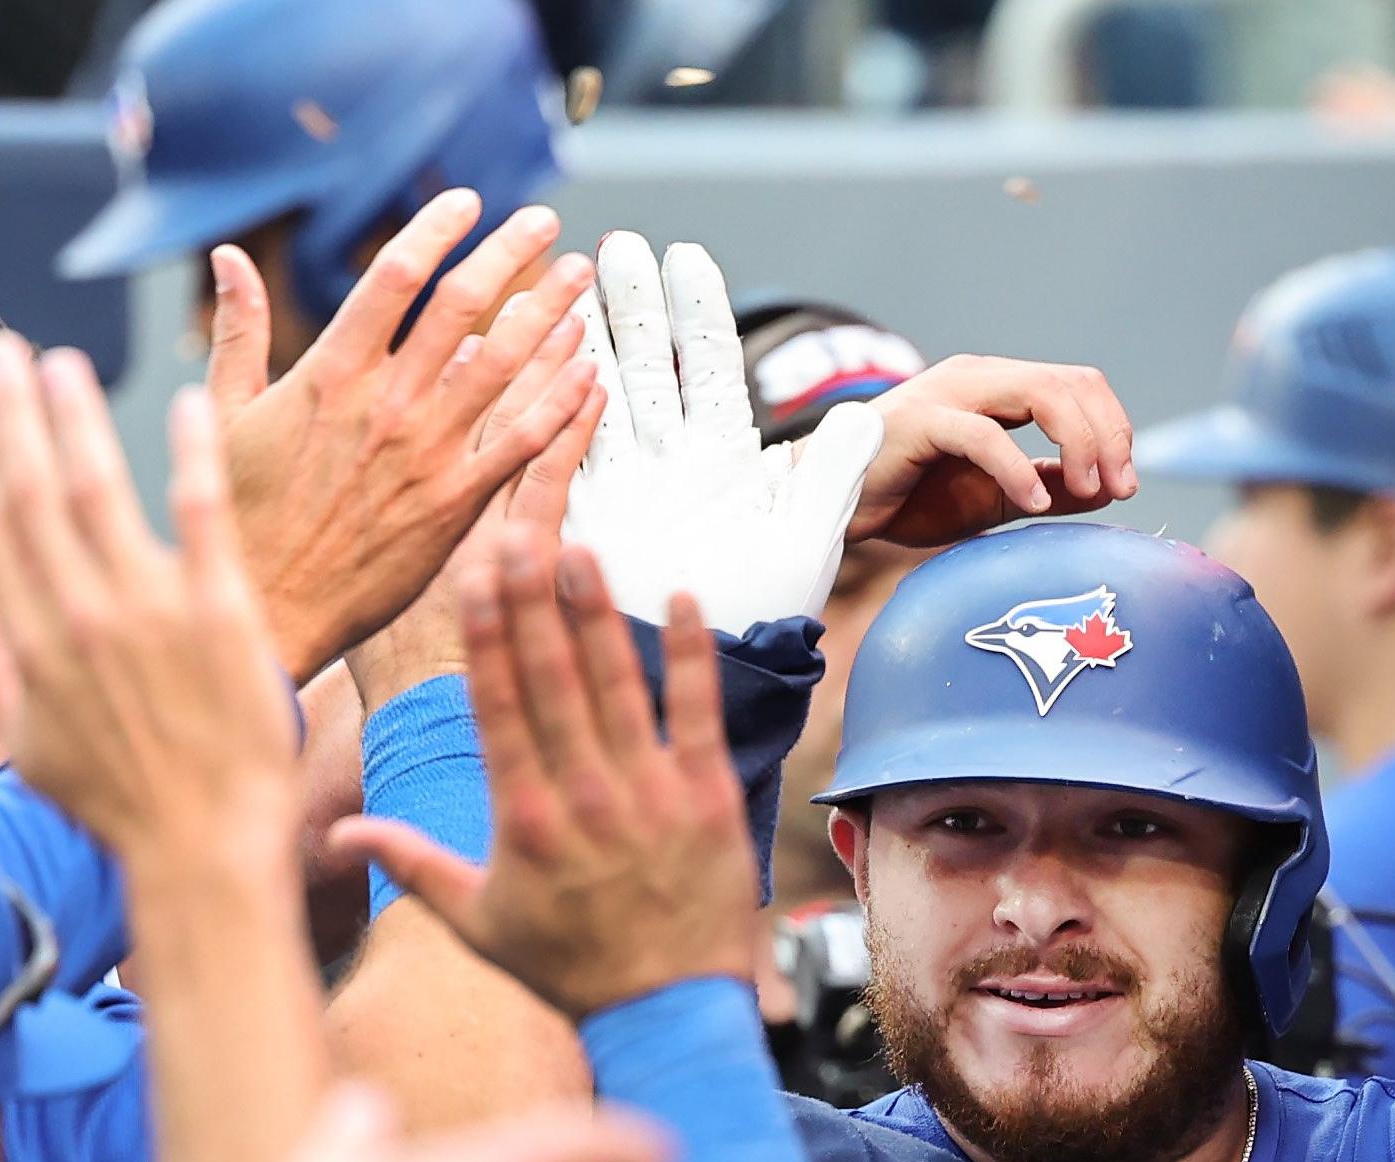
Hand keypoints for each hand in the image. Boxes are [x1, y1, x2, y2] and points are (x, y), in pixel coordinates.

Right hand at [0, 336, 298, 858]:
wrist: (205, 847)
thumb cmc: (119, 807)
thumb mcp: (30, 750)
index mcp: (34, 644)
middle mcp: (81, 616)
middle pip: (35, 492)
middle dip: (13, 413)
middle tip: (5, 350)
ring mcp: (151, 612)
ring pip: (102, 490)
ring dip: (78, 418)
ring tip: (64, 362)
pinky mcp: (221, 616)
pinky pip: (203, 518)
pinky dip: (193, 456)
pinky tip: (192, 402)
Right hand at [217, 192, 599, 681]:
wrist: (268, 606)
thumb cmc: (237, 512)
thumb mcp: (225, 413)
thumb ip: (241, 331)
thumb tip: (230, 257)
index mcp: (328, 373)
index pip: (394, 276)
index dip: (436, 230)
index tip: (468, 202)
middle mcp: (385, 403)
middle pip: (463, 306)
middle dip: (511, 254)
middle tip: (548, 223)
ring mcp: (426, 453)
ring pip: (504, 366)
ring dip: (550, 315)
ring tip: (581, 281)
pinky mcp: (455, 504)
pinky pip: (521, 442)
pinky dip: (559, 402)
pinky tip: (587, 372)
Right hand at [332, 529, 761, 1020]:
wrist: (667, 1012)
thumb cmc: (570, 967)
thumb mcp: (477, 923)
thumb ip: (410, 864)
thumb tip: (333, 838)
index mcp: (523, 819)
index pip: (497, 708)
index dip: (486, 638)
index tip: (474, 578)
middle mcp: (583, 797)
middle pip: (553, 681)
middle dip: (534, 604)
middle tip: (519, 537)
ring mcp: (649, 794)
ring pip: (618, 685)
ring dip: (598, 613)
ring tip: (580, 549)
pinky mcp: (708, 798)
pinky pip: (698, 713)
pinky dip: (692, 655)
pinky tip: (682, 596)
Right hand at [564, 232, 884, 633]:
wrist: (708, 683)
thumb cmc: (763, 622)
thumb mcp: (805, 543)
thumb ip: (831, 473)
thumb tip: (866, 411)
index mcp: (723, 462)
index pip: (710, 369)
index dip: (697, 312)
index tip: (684, 255)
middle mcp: (667, 467)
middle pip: (646, 369)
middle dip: (630, 308)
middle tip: (614, 246)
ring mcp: (619, 490)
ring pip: (595, 398)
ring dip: (581, 342)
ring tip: (563, 283)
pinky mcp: (579, 524)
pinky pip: (556, 454)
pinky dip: (543, 407)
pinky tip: (528, 360)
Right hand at [848, 354, 1136, 546]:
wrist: (835, 504)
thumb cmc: (909, 496)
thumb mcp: (994, 497)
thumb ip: (1046, 487)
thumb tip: (1105, 489)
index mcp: (1000, 388)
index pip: (1079, 385)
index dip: (1114, 429)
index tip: (1125, 483)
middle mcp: (979, 378)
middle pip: (1070, 383)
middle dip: (1108, 436)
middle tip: (1120, 488)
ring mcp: (950, 393)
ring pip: (1040, 394)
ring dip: (1077, 442)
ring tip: (1088, 489)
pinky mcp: (922, 421)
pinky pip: (985, 435)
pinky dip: (1019, 468)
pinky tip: (1034, 501)